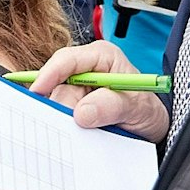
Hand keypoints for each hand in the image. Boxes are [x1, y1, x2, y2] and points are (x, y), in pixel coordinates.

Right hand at [29, 40, 170, 142]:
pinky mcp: (73, 106)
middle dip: (65, 108)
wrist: (150, 126)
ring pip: (57, 104)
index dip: (50, 73)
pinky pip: (60, 115)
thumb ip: (111, 106)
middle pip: (58, 86)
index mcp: (101, 57)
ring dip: (69, 120)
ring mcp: (77, 89)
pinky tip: (83, 133)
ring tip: (93, 130)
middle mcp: (85, 69)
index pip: (67, 59)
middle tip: (81, 126)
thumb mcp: (137, 107)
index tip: (39, 90)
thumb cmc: (147, 109)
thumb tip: (82, 113)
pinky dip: (67, 126)